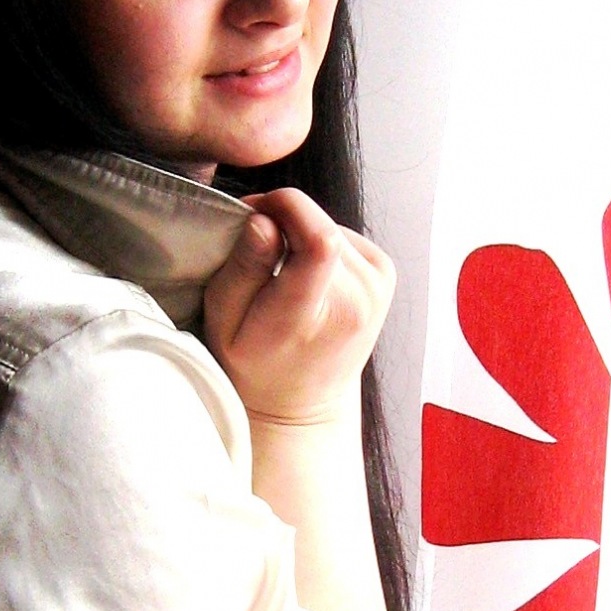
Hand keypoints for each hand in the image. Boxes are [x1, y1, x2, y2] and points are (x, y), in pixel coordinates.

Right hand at [203, 189, 394, 425]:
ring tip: (280, 271)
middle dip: (282, 220)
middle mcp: (358, 300)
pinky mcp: (385, 274)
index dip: (283, 208)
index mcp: (313, 316)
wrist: (301, 402)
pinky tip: (305, 274)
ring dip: (300, 233)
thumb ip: (242, 270)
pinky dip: (319, 242)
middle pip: (318, 223)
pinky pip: (344, 234)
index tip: (253, 217)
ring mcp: (378, 287)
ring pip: (329, 224)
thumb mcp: (225, 324)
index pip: (320, 240)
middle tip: (255, 250)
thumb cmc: (254, 364)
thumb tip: (264, 221)